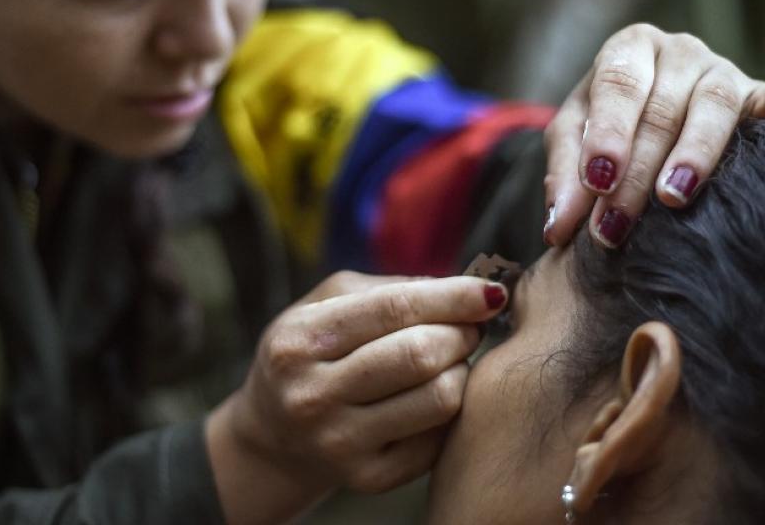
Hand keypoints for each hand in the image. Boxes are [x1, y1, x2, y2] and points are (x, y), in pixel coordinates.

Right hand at [206, 272, 505, 523]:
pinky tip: (437, 395)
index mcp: (300, 340)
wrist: (273, 435)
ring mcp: (338, 442)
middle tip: (470, 328)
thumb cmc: (311, 354)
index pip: (394, 309)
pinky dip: (451, 411)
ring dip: (463, 371)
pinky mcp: (367, 478)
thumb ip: (386, 289)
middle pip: (421, 355)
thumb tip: (458, 286)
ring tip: (453, 360)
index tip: (491, 292)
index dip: (453, 297)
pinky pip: (437, 439)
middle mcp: (313, 395)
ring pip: (438, 399)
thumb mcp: (324, 305)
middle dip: (462, 334)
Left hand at [543, 23, 764, 247]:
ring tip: (676, 195)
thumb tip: (558, 227)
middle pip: (661, 107)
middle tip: (617, 224)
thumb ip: (563, 175)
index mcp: (628, 50)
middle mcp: (677, 52)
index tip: (598, 181)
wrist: (643, 115)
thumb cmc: (604, 127)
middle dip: (637, 170)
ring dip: (694, 152)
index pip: (617, 85)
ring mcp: (721, 70)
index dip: (608, 134)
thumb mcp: (572, 140)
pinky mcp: (758, 93)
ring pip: (714, 103)